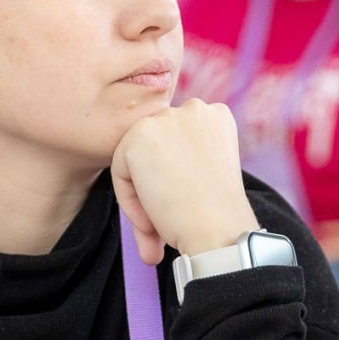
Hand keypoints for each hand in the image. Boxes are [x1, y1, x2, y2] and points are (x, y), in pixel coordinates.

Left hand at [111, 99, 259, 264]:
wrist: (218, 229)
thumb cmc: (218, 214)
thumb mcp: (208, 173)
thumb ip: (182, 161)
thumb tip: (156, 178)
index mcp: (216, 116)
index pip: (176, 143)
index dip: (174, 179)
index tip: (178, 210)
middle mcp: (194, 108)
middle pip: (156, 149)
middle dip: (154, 188)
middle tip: (158, 228)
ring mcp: (166, 118)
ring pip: (136, 159)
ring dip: (141, 196)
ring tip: (152, 231)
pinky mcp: (140, 134)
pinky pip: (120, 170)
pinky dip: (129, 201)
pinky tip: (150, 221)